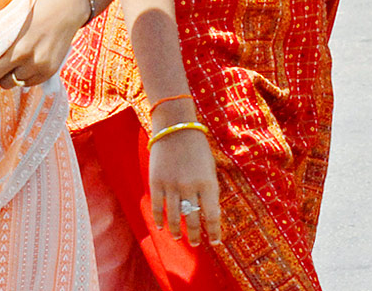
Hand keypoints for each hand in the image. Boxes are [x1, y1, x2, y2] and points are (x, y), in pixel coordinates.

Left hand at [0, 0, 91, 88]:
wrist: (67, 7)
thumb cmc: (35, 9)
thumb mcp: (13, 22)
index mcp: (12, 44)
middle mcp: (24, 58)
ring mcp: (38, 66)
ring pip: (12, 83)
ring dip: (9, 75)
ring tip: (14, 60)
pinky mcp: (49, 71)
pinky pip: (28, 83)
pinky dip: (25, 75)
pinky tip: (29, 61)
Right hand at [149, 122, 221, 245]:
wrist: (176, 128)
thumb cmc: (197, 149)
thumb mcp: (210, 169)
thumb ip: (209, 191)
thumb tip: (207, 215)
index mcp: (208, 183)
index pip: (213, 215)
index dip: (214, 232)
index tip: (215, 242)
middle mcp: (190, 187)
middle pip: (192, 219)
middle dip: (195, 235)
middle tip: (196, 243)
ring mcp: (172, 185)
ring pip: (174, 217)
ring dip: (177, 231)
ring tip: (180, 237)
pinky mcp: (156, 182)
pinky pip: (157, 207)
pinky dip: (159, 220)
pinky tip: (162, 227)